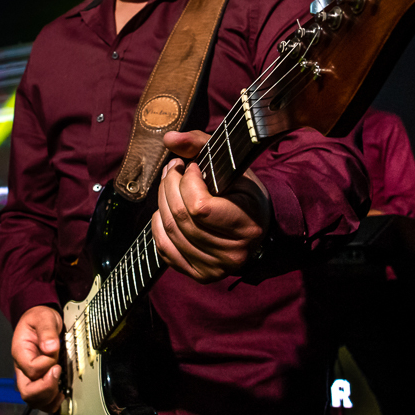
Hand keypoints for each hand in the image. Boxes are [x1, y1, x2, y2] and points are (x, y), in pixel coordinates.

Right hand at [11, 305, 63, 410]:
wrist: (39, 320)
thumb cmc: (39, 319)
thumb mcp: (44, 318)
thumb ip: (47, 331)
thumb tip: (50, 347)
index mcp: (20, 353)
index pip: (31, 369)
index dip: (46, 367)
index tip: (56, 360)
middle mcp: (22, 368)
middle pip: (28, 392)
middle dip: (47, 388)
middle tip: (58, 375)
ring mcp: (29, 377)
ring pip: (34, 400)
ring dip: (49, 398)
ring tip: (61, 388)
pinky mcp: (38, 381)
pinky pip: (41, 401)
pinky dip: (51, 402)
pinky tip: (61, 394)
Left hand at [152, 130, 270, 283]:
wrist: (256, 226)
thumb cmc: (243, 192)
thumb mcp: (230, 164)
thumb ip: (200, 144)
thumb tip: (168, 138)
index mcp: (247, 224)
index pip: (200, 207)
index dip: (187, 182)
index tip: (191, 167)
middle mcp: (233, 252)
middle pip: (180, 217)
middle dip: (168, 186)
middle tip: (172, 170)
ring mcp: (216, 268)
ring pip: (170, 232)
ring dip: (161, 202)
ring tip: (168, 186)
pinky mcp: (201, 275)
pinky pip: (165, 250)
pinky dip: (158, 226)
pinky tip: (164, 211)